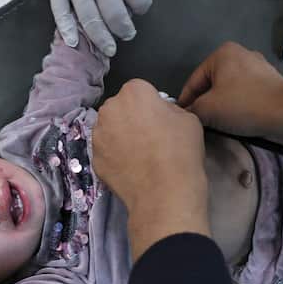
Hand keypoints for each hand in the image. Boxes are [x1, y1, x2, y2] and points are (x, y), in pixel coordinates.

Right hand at [38, 0, 154, 54]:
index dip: (142, 7)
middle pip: (117, 20)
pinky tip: (73, 42)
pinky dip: (67, 29)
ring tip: (108, 48)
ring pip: (90, 22)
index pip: (140, 2)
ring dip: (101, 38)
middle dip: (125, 30)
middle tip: (127, 34)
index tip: (139, 7)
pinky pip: (61, 13)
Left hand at [94, 79, 209, 258]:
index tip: (160, 121)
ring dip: (120, 136)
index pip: (140, 91)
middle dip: (131, 118)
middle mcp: (109, 109)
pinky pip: (106, 152)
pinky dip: (115, 157)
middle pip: (120, 108)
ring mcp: (98, 135)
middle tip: (149, 138)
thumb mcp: (188, 119)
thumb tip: (160, 114)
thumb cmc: (180, 151)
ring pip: (109, 129)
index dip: (151, 105)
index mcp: (133, 92)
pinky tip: (131, 169)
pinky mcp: (94, 159)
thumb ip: (169, 109)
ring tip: (139, 156)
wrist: (164, 193)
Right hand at [178, 42, 282, 136]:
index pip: (194, 80)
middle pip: (212, 84)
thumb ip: (192, 109)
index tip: (181, 119)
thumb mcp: (208, 109)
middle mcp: (241, 54)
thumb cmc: (244, 106)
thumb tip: (189, 113)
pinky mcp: (271, 82)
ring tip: (218, 125)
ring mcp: (259, 67)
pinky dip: (239, 107)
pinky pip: (246, 95)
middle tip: (199, 123)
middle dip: (205, 103)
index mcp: (223, 53)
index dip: (185, 102)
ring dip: (222, 107)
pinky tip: (238, 121)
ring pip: (230, 90)